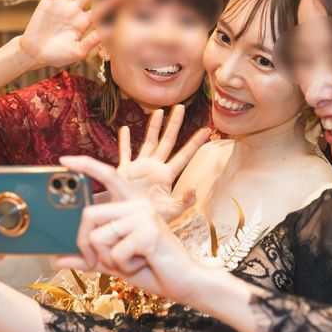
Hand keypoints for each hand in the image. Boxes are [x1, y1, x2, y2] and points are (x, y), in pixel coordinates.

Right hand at [19, 0, 120, 68]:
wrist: (34, 55)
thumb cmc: (57, 56)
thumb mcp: (78, 51)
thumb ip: (92, 41)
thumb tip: (110, 32)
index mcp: (84, 24)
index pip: (101, 9)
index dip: (113, 0)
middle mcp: (75, 12)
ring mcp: (62, 6)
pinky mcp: (47, 3)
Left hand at [55, 156, 203, 302]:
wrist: (185, 282)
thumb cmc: (153, 269)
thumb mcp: (115, 262)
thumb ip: (90, 258)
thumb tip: (59, 259)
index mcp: (131, 205)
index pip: (108, 177)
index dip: (86, 166)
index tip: (64, 159)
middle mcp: (138, 204)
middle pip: (89, 214)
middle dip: (84, 245)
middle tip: (98, 261)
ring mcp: (144, 215)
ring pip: (98, 236)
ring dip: (109, 259)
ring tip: (133, 260)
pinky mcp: (148, 231)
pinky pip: (115, 252)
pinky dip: (123, 266)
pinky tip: (143, 262)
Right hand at [117, 105, 210, 221]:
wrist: (130, 224)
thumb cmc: (152, 220)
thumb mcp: (171, 212)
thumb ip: (185, 202)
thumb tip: (195, 189)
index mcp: (167, 175)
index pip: (184, 155)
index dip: (195, 143)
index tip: (206, 130)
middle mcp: (155, 167)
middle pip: (167, 141)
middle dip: (174, 124)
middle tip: (181, 107)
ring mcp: (140, 167)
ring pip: (148, 142)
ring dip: (153, 127)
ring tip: (158, 111)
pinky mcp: (125, 170)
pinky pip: (125, 153)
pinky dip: (124, 142)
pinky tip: (125, 129)